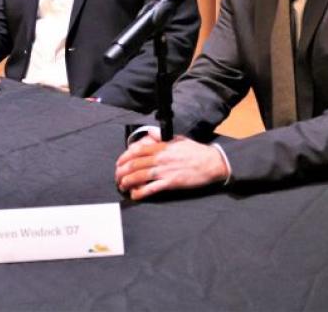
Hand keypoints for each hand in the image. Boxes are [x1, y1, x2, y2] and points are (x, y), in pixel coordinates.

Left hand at [115, 132, 229, 199]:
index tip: (119, 163)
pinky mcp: (170, 183)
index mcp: (161, 147)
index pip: (137, 151)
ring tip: (122, 186)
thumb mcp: (177, 139)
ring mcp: (165, 171)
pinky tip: (134, 195)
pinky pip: (151, 189)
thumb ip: (161, 137)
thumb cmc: (194, 151)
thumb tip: (150, 132)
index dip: (124, 157)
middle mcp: (160, 158)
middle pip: (135, 164)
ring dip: (127, 182)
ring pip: (139, 176)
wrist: (210, 162)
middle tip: (117, 177)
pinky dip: (140, 192)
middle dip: (122, 171)